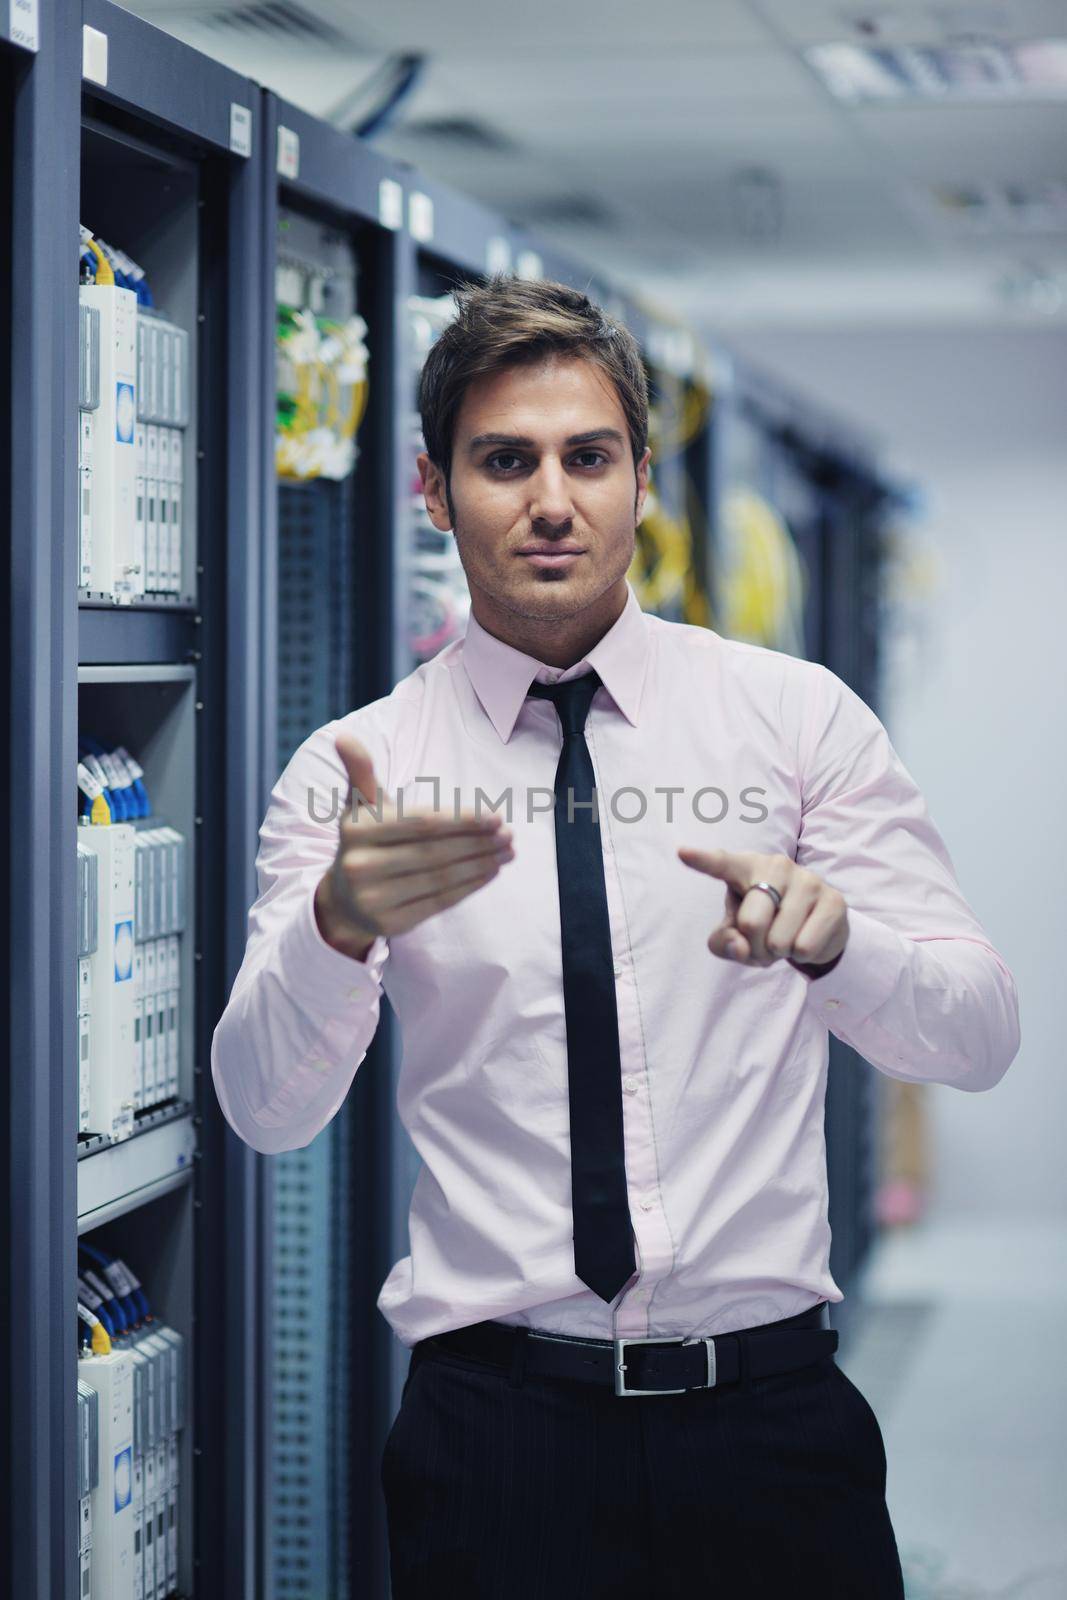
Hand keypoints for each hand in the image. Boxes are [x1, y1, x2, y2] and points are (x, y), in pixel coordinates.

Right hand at [315, 733, 514, 957]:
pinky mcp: (391, 925)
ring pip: (440, 877)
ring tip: (508, 851)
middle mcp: (360, 865)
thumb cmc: (364, 843)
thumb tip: (344, 736)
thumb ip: (360, 773)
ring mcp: (374, 898)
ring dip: (481, 863)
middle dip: (477, 841)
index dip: (460, 819)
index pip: (420, 823)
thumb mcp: (359, 808)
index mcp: (355, 830)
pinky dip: (470, 886)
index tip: (494, 814)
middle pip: (433, 851)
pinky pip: (439, 902)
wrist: (343, 901)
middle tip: (508, 833)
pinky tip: (491, 871)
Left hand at [677, 846, 847, 970]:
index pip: (722, 864)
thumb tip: (741, 947)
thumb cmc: (766, 924)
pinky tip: (806, 938)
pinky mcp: (833, 901)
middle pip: (751, 923)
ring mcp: (808, 880)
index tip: (682, 852)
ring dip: (778, 953)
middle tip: (764, 942)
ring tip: (785, 938)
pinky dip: (801, 955)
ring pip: (779, 941)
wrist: (816, 927)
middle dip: (754, 947)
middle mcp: (777, 866)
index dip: (703, 860)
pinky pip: (804, 947)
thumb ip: (724, 942)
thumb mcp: (735, 934)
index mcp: (746, 866)